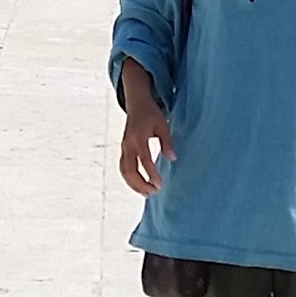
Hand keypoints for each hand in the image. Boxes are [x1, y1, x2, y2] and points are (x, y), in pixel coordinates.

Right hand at [119, 69, 175, 196]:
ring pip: (124, 170)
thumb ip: (167, 142)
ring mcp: (124, 147)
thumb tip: (172, 159)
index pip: (144, 159)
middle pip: (130, 169)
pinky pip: (123, 168)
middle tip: (154, 192)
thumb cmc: (151, 113)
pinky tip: (139, 186)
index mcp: (138, 136)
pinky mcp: (123, 149)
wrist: (136, 103)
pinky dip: (129, 179)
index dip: (151, 173)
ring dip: (134, 184)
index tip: (158, 184)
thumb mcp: (163, 125)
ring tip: (147, 193)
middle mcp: (128, 143)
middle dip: (140, 183)